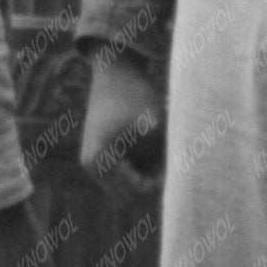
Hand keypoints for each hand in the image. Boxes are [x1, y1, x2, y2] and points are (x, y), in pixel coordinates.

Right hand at [79, 51, 166, 200]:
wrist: (116, 69)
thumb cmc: (134, 94)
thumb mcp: (154, 127)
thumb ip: (162, 160)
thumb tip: (174, 187)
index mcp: (98, 162)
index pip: (136, 194)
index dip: (160, 184)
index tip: (173, 162)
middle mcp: (92, 167)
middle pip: (132, 198)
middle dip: (153, 184)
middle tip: (168, 157)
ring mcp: (96, 164)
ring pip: (131, 188)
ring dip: (150, 176)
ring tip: (160, 149)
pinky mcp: (104, 157)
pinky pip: (129, 176)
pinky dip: (145, 167)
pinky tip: (153, 147)